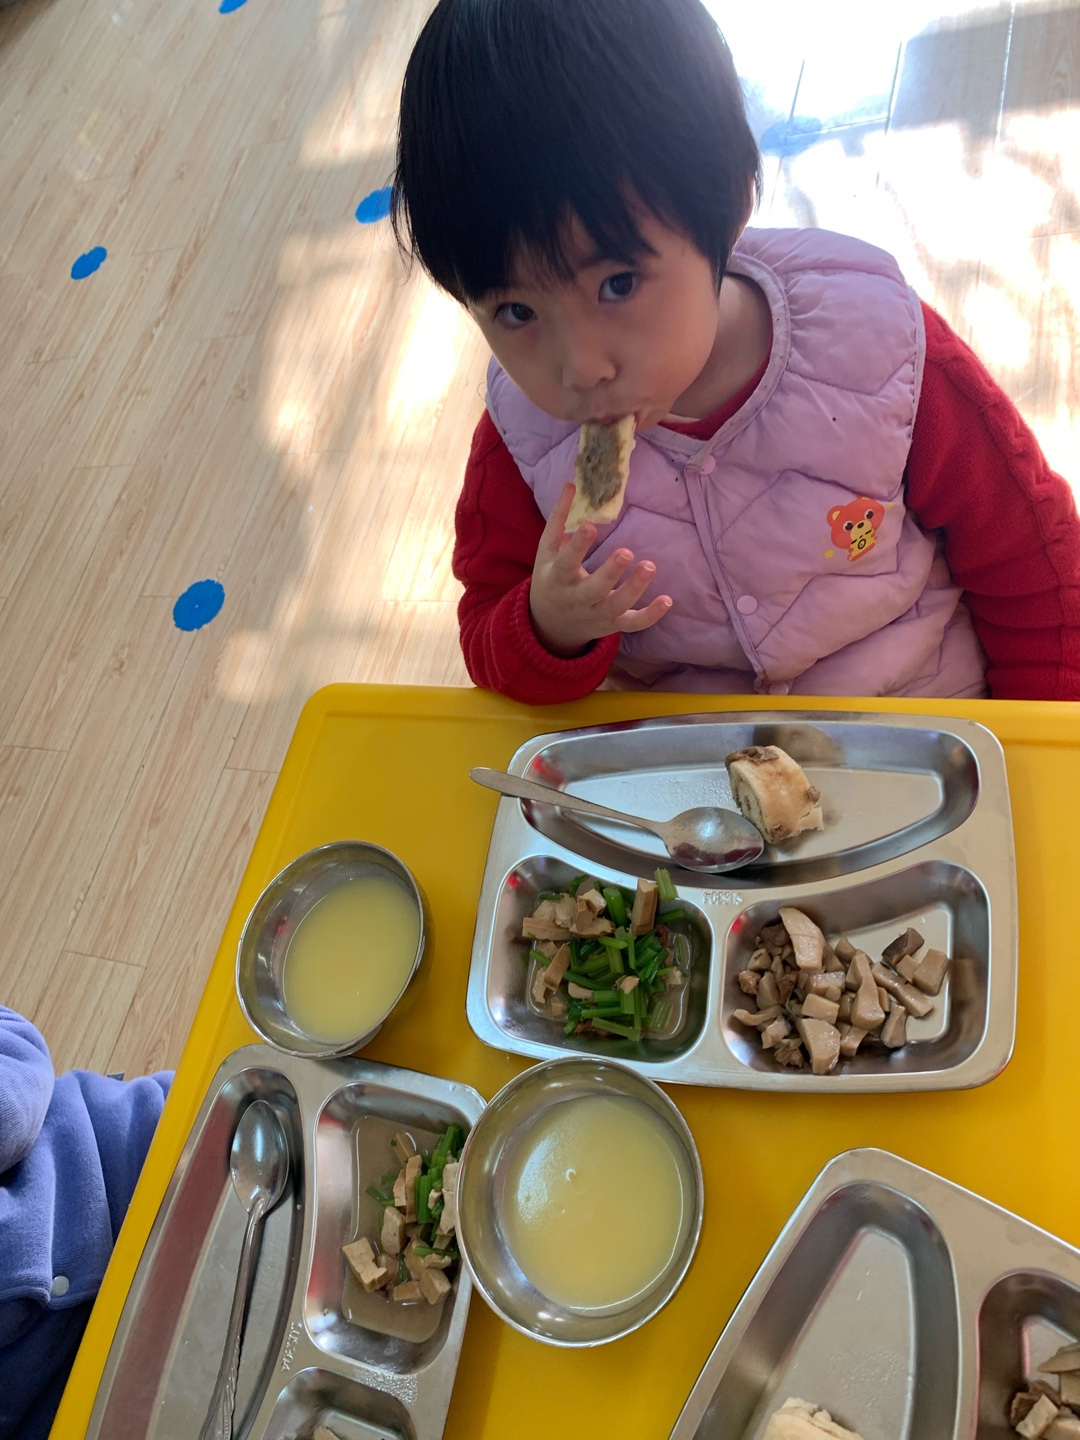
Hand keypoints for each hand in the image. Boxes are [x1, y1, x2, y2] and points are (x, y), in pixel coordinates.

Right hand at [529, 484, 672, 656]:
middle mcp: (577, 600)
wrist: (551, 624)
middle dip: (610, 572)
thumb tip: (571, 484)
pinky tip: (667, 599)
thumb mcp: (547, 550)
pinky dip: (651, 615)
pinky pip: (633, 624)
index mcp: (558, 579)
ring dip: (635, 588)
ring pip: (617, 606)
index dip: (577, 546)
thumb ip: (560, 518)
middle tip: (626, 552)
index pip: (566, 563)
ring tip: (650, 566)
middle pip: (594, 590)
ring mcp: (597, 615)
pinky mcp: (613, 625)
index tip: (590, 526)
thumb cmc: (552, 578)